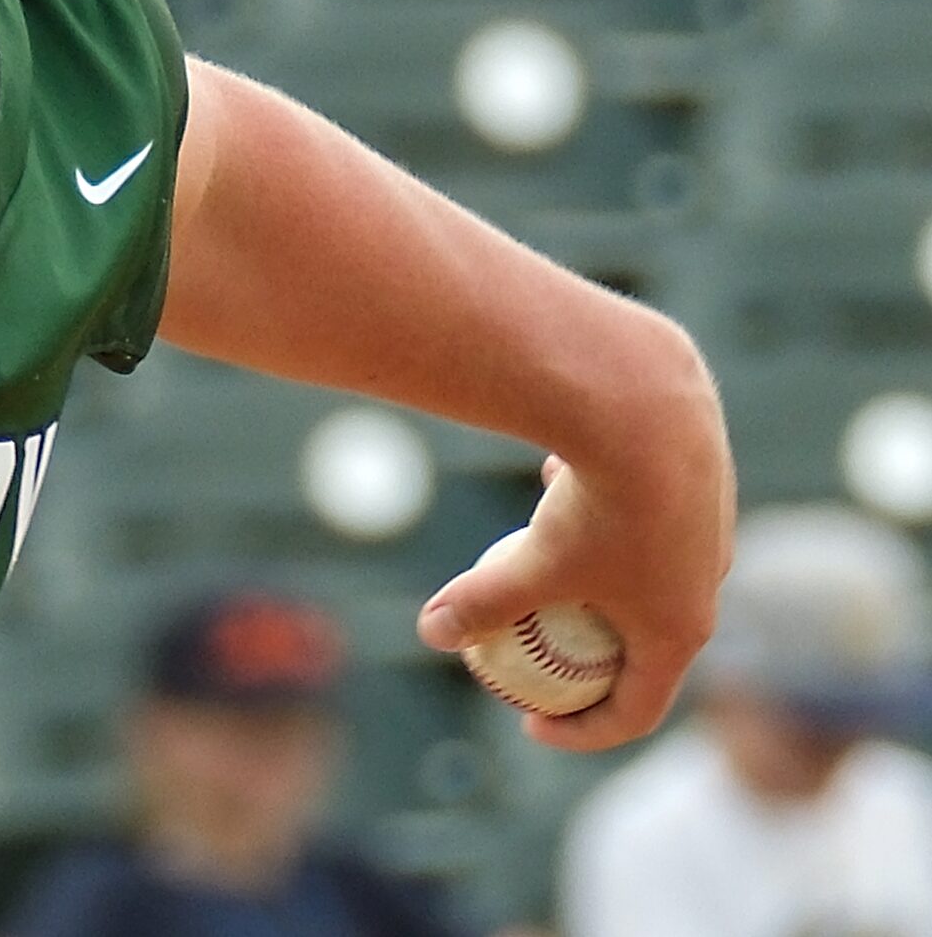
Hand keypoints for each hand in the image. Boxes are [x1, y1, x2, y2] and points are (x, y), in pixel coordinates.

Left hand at [420, 444, 734, 752]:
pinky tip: (554, 477)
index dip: (584, 732)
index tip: (532, 722)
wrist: (650, 411)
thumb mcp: (529, 566)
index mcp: (677, 632)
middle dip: (599, 663)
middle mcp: (705, 589)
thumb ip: (482, 602)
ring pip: (650, 571)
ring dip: (602, 578)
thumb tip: (435, 632)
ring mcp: (708, 536)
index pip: (638, 711)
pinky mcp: (699, 484)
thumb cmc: (595, 509)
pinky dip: (601, 510)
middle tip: (545, 660)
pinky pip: (642, 510)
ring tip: (543, 561)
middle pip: (652, 648)